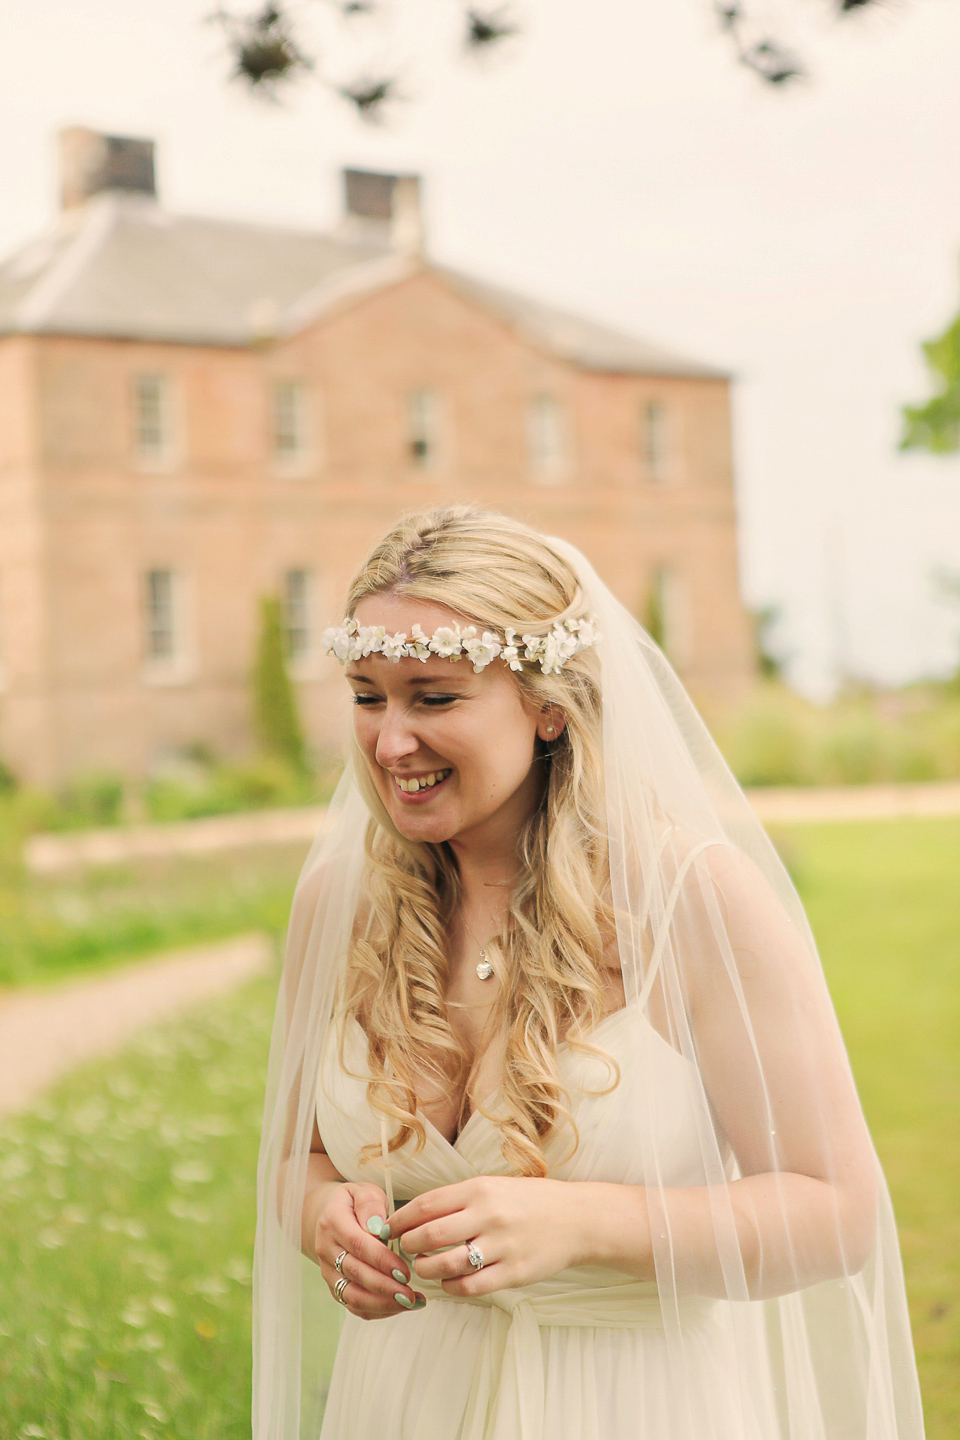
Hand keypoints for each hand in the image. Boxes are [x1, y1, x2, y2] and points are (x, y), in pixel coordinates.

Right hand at [310, 1181, 424, 1318]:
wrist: (327, 1215)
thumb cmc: (354, 1203)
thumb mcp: (363, 1191)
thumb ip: (371, 1204)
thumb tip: (378, 1227)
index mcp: (332, 1222)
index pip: (358, 1245)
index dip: (382, 1260)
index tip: (405, 1271)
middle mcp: (326, 1250)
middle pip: (355, 1274)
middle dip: (385, 1287)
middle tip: (411, 1294)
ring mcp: (328, 1272)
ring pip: (352, 1296)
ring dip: (382, 1304)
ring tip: (411, 1303)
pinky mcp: (334, 1287)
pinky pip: (353, 1306)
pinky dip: (377, 1311)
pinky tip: (401, 1307)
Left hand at [389, 1176, 590, 1296]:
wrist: (577, 1219)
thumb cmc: (528, 1201)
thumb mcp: (493, 1186)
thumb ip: (458, 1199)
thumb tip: (415, 1215)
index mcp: (479, 1189)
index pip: (426, 1205)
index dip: (401, 1219)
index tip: (389, 1229)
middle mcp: (488, 1215)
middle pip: (430, 1235)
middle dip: (408, 1246)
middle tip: (404, 1250)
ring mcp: (502, 1245)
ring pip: (446, 1264)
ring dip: (426, 1270)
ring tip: (424, 1268)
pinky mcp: (514, 1273)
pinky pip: (471, 1286)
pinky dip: (452, 1287)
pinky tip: (449, 1282)